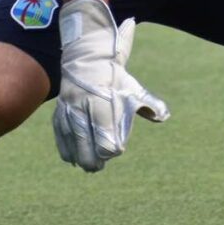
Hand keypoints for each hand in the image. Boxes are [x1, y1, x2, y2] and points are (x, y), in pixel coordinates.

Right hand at [52, 0, 169, 171]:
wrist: (87, 57)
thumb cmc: (115, 77)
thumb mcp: (133, 88)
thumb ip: (149, 104)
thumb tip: (164, 117)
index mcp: (103, 104)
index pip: (106, 138)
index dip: (112, 149)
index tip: (118, 149)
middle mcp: (83, 108)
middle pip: (86, 145)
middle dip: (93, 160)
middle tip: (99, 167)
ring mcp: (69, 110)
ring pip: (71, 142)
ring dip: (79, 157)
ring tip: (88, 166)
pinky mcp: (59, 111)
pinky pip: (60, 135)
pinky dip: (66, 149)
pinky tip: (72, 158)